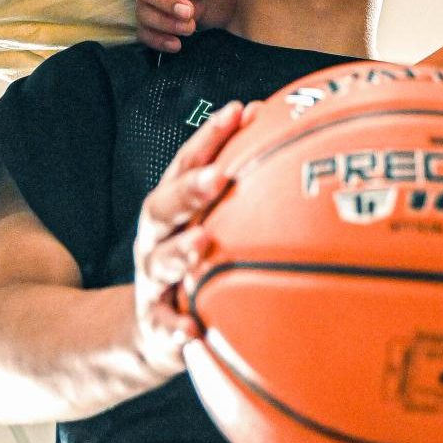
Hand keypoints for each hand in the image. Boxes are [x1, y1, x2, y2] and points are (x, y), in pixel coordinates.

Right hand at [132, 100, 250, 375]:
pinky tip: (193, 330)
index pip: (186, 162)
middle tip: (218, 175)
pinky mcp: (155, 324)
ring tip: (202, 241)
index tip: (237, 111)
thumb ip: (238, 186)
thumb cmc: (196, 259)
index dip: (209, 136)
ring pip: (158, 262)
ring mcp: (152, 279)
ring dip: (179, 250)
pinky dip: (174, 328)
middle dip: (189, 188)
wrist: (153, 328)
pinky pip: (162, 326)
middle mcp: (155, 237)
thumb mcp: (209, 220)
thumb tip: (291, 132)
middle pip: (162, 205)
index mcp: (172, 206)